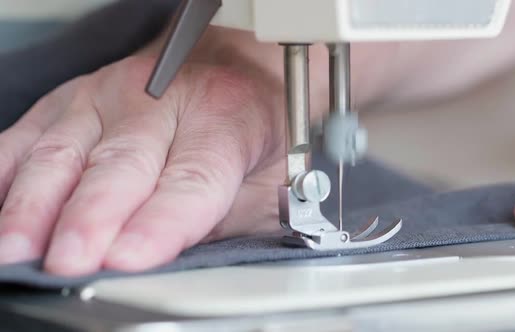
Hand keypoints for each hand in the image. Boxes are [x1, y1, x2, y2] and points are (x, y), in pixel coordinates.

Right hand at [0, 55, 285, 275]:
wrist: (227, 68)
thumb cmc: (245, 127)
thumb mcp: (266, 175)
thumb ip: (225, 218)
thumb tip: (177, 265)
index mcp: (224, 113)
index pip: (192, 177)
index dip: (161, 221)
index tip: (131, 258)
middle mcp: (159, 99)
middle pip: (121, 165)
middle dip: (91, 217)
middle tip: (70, 261)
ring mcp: (104, 96)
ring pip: (62, 153)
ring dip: (36, 205)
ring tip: (18, 248)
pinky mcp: (64, 103)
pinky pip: (22, 140)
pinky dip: (5, 178)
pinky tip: (3, 212)